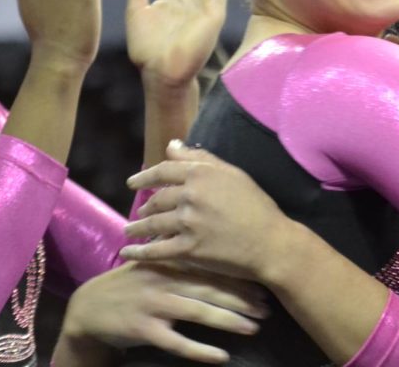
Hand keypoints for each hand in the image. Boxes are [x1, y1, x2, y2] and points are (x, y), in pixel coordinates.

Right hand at [56, 262, 265, 364]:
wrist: (87, 308)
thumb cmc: (130, 285)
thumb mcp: (152, 263)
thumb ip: (180, 256)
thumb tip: (218, 247)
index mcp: (169, 261)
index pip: (210, 267)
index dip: (238, 276)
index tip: (263, 285)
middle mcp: (164, 279)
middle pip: (210, 288)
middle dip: (242, 298)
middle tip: (267, 308)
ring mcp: (153, 304)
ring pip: (198, 312)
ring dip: (229, 320)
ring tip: (254, 328)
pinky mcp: (144, 329)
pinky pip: (177, 342)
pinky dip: (200, 350)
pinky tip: (221, 356)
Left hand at [121, 142, 289, 282]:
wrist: (270, 242)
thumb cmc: (256, 205)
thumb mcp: (233, 174)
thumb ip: (201, 158)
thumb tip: (172, 145)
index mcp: (201, 174)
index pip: (163, 171)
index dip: (144, 177)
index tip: (132, 183)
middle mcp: (190, 195)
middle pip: (157, 199)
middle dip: (145, 206)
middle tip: (140, 212)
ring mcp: (188, 223)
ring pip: (153, 223)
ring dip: (138, 227)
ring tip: (131, 230)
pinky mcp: (188, 249)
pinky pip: (156, 250)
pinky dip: (139, 252)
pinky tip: (127, 253)